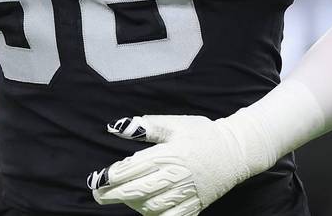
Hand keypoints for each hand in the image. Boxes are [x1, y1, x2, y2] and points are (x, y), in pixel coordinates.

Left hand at [86, 115, 249, 215]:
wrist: (235, 151)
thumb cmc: (202, 134)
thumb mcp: (175, 123)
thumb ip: (146, 126)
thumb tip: (118, 127)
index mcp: (169, 154)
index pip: (133, 168)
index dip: (112, 176)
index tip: (97, 178)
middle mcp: (176, 176)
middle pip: (138, 190)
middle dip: (114, 194)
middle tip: (98, 194)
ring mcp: (186, 193)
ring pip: (152, 207)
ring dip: (133, 205)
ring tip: (122, 199)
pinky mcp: (195, 206)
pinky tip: (146, 211)